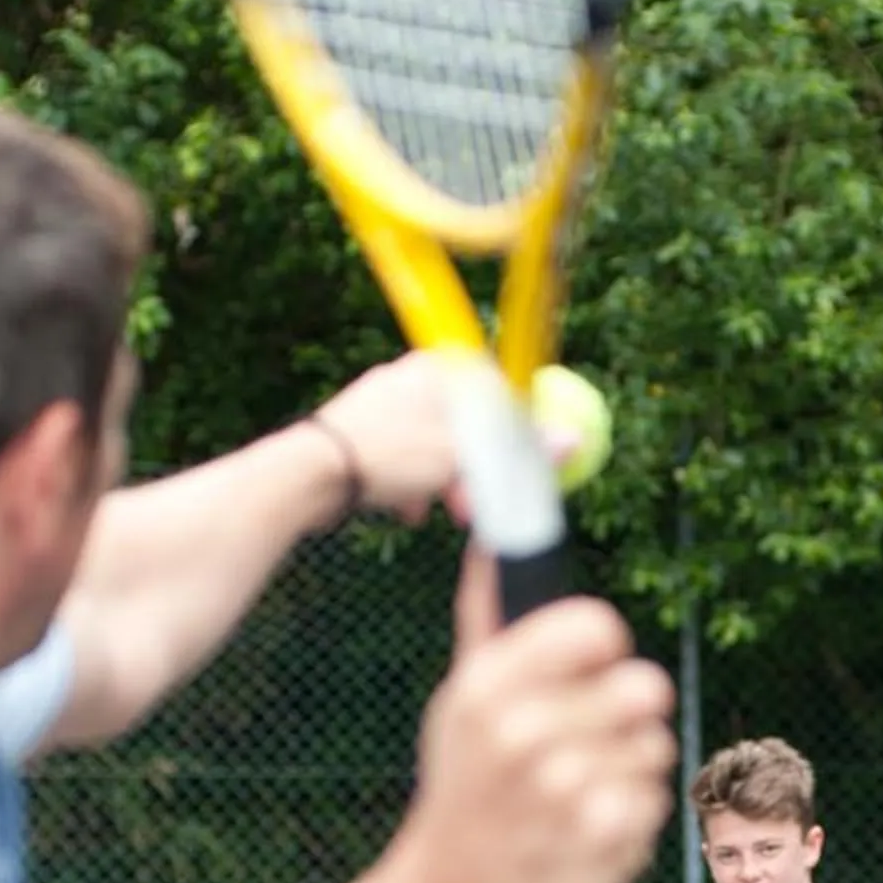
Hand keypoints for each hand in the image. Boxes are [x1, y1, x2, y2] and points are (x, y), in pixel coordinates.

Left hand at [310, 350, 595, 526]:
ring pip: (433, 447)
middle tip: (472, 508)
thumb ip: (516, 451)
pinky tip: (405, 511)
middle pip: (464, 426)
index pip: (495, 392)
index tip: (514, 470)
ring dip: (442, 484)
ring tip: (436, 512)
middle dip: (473, 471)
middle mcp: (410, 378)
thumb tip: (571, 441)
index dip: (511, 435)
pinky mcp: (361, 434)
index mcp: (438, 369)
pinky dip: (411, 486)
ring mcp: (382, 405)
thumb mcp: (460, 458)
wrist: (311, 473)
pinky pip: (402, 460)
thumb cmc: (389, 456)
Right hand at [384, 560, 672, 882]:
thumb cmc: (463, 795)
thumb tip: (490, 540)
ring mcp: (567, 788)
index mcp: (489, 686)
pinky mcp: (605, 838)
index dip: (604, 652)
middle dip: (627, 718)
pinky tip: (587, 833)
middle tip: (588, 746)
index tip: (588, 676)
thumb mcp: (459, 706)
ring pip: (656, 747)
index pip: (598, 628)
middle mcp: (526, 732)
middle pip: (646, 686)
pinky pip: (656, 800)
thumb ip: (488, 622)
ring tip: (577, 799)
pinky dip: (631, 819)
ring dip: (629, 772)